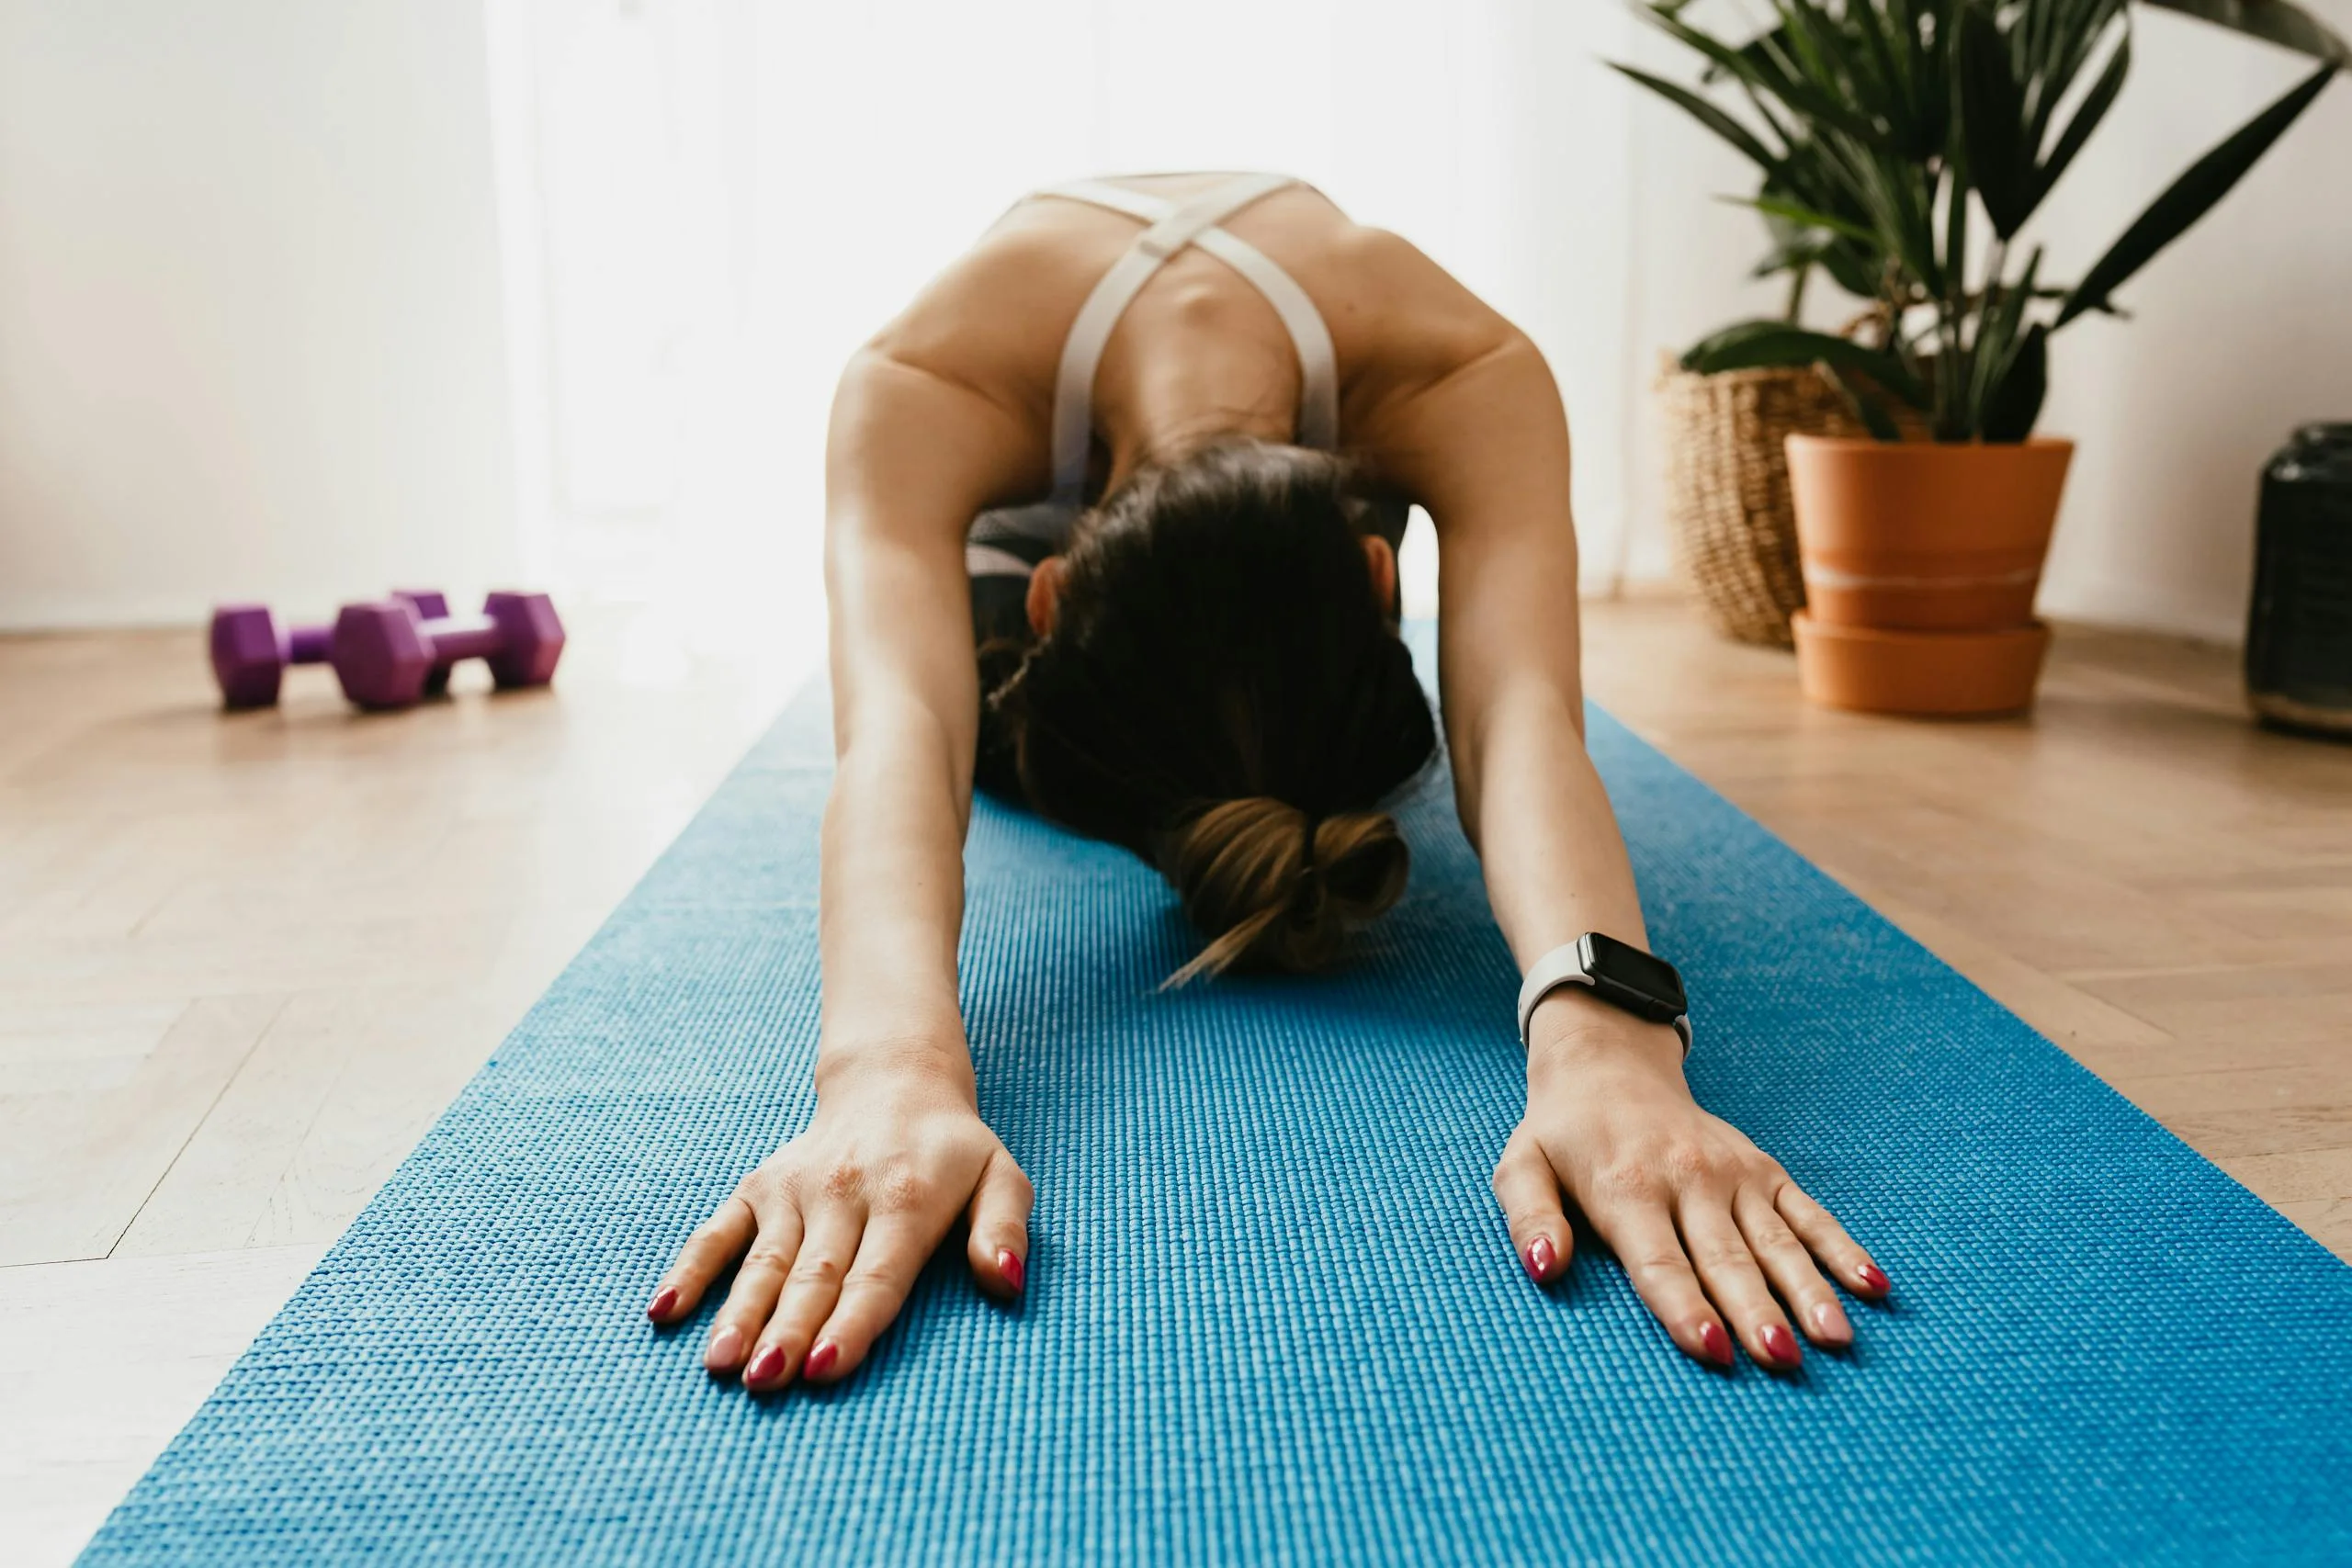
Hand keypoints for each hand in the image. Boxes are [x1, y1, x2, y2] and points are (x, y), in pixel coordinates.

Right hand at [644, 1055, 1032, 1391]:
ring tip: (719, 1364)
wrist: (894, 1083)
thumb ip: (1005, 1229)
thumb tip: (1007, 1283)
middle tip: (764, 1381)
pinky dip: (691, 1268)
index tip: (824, 1368)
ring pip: (764, 1262)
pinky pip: (718, 1231)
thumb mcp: (1002, 1177)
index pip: (876, 1274)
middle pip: (814, 1275)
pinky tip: (665, 1311)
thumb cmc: (953, 1152)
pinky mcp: (759, 1187)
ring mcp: (794, 1190)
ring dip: (739, 1313)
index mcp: (906, 1198)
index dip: (852, 1324)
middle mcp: (844, 1193)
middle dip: (788, 1330)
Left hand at [1492, 991, 1889, 1370]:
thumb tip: (1545, 1270)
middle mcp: (1687, 1180)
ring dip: (1808, 1290)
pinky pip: (1807, 1212)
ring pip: (1776, 1241)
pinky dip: (1841, 1247)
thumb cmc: (1562, 1135)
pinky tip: (1873, 1286)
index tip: (1712, 1350)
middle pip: (1725, 1257)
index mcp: (1626, 1187)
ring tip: (1835, 1339)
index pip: (1659, 1260)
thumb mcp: (1522, 1167)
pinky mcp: (1763, 1169)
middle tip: (1782, 1360)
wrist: (1610, 1065)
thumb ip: (1531, 1218)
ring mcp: (1732, 1173)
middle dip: (1755, 1311)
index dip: (1684, 1307)